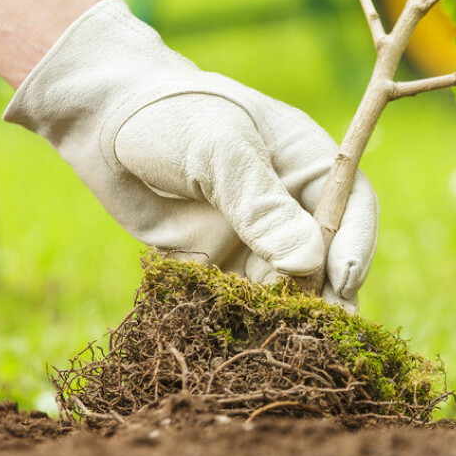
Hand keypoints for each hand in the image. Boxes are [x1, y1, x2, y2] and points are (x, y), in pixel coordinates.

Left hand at [3, 0, 377, 309]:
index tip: (341, 280)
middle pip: (326, 257)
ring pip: (287, 287)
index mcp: (307, 163)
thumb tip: (307, 264)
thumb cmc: (169, 117)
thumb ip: (260, 204)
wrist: (102, 123)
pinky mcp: (217, 265)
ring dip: (288, 313)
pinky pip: (242, 301)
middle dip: (327, 293)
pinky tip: (242, 337)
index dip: (354, 245)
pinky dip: (246, 320)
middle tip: (321, 329)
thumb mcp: (218, 149)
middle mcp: (288, 205)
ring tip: (283, 339)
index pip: (353, 207)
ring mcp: (253, 238)